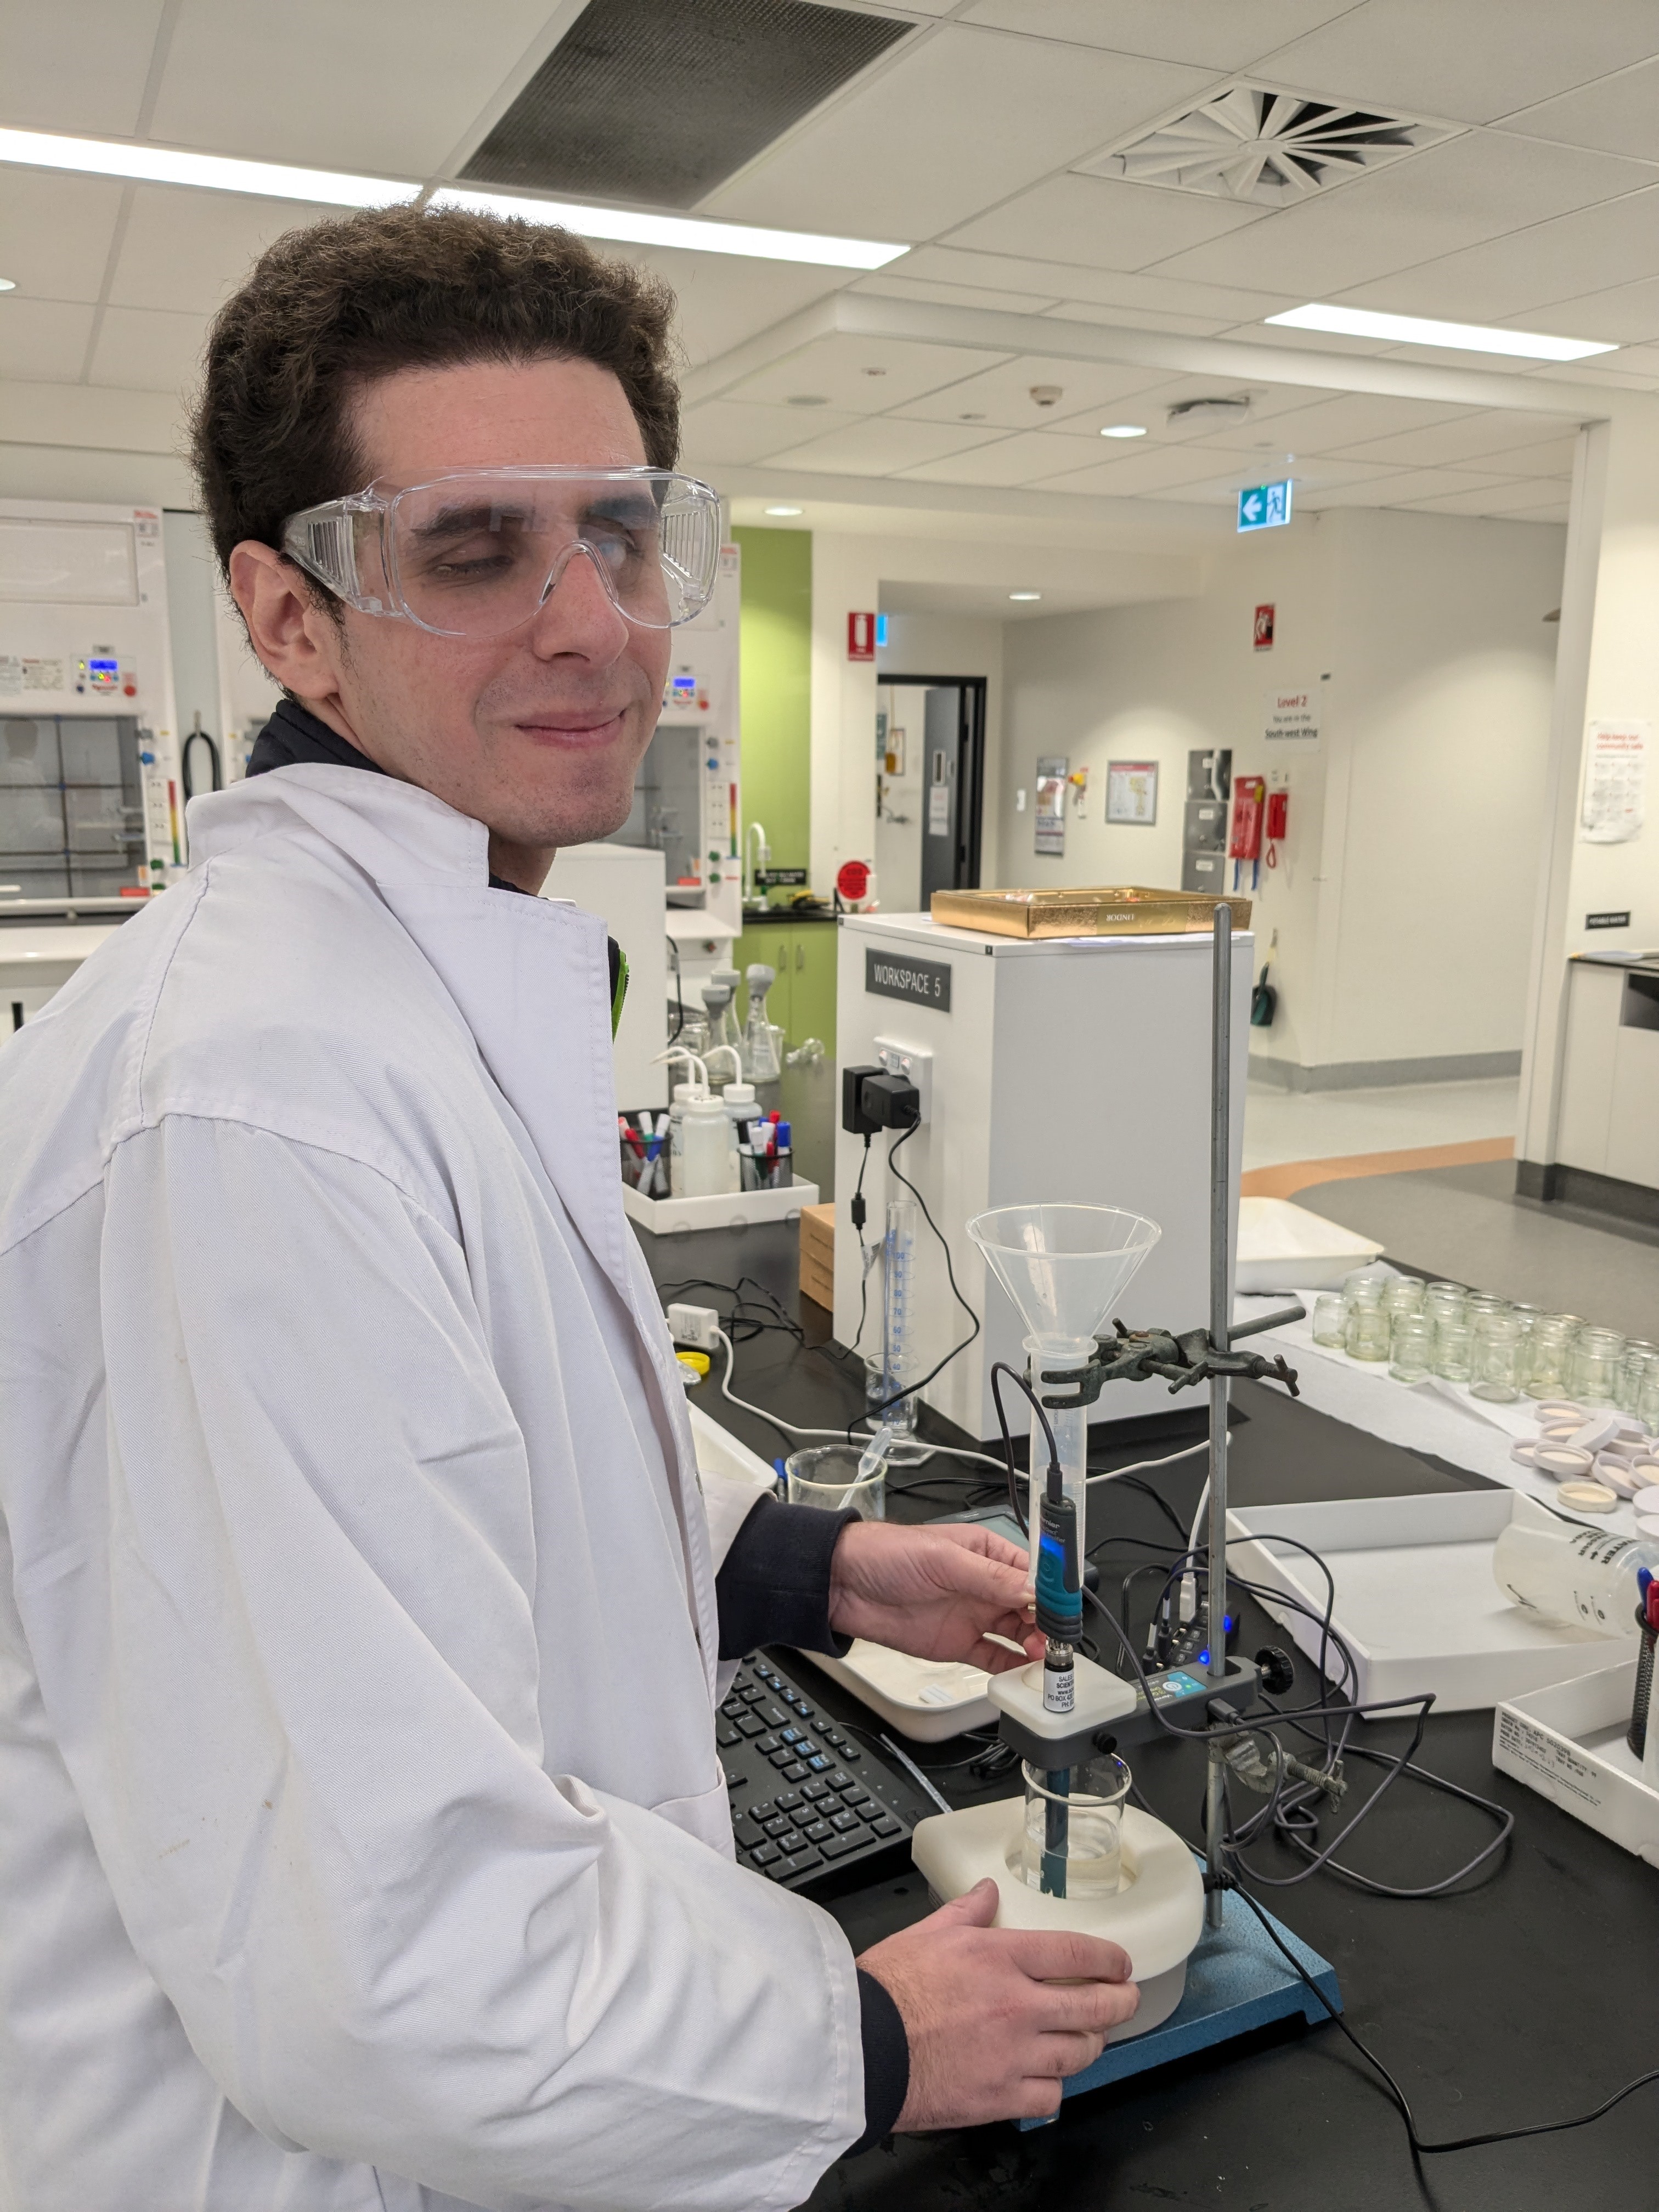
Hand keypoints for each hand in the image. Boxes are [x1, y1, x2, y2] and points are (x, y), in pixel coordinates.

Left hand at [827, 1520, 1040, 1672]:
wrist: (843, 1585)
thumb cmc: (886, 1555)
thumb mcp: (942, 1559)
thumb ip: (989, 1577)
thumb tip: (1032, 1589)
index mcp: (986, 1553)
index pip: (1031, 1573)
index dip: (1051, 1591)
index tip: (1065, 1609)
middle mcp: (983, 1585)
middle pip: (1030, 1607)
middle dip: (1048, 1623)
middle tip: (1058, 1640)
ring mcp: (972, 1615)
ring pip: (1017, 1634)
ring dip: (1035, 1645)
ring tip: (1046, 1657)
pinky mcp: (957, 1643)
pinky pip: (993, 1656)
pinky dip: (1011, 1666)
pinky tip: (1024, 1672)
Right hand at [859, 1879, 1138, 2127]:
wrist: (862, 2049)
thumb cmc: (887, 1989)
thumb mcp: (927, 1933)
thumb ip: (966, 1912)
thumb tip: (987, 1891)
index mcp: (1000, 1959)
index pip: (1076, 1953)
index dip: (1109, 1959)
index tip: (1120, 1964)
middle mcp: (1017, 2006)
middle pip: (1094, 2006)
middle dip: (1120, 2002)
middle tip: (1126, 2000)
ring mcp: (1014, 2055)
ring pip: (1079, 2053)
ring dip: (1091, 2043)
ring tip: (1091, 2038)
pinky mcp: (1001, 2097)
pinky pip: (1050, 2096)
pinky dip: (1055, 2088)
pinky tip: (1050, 2080)